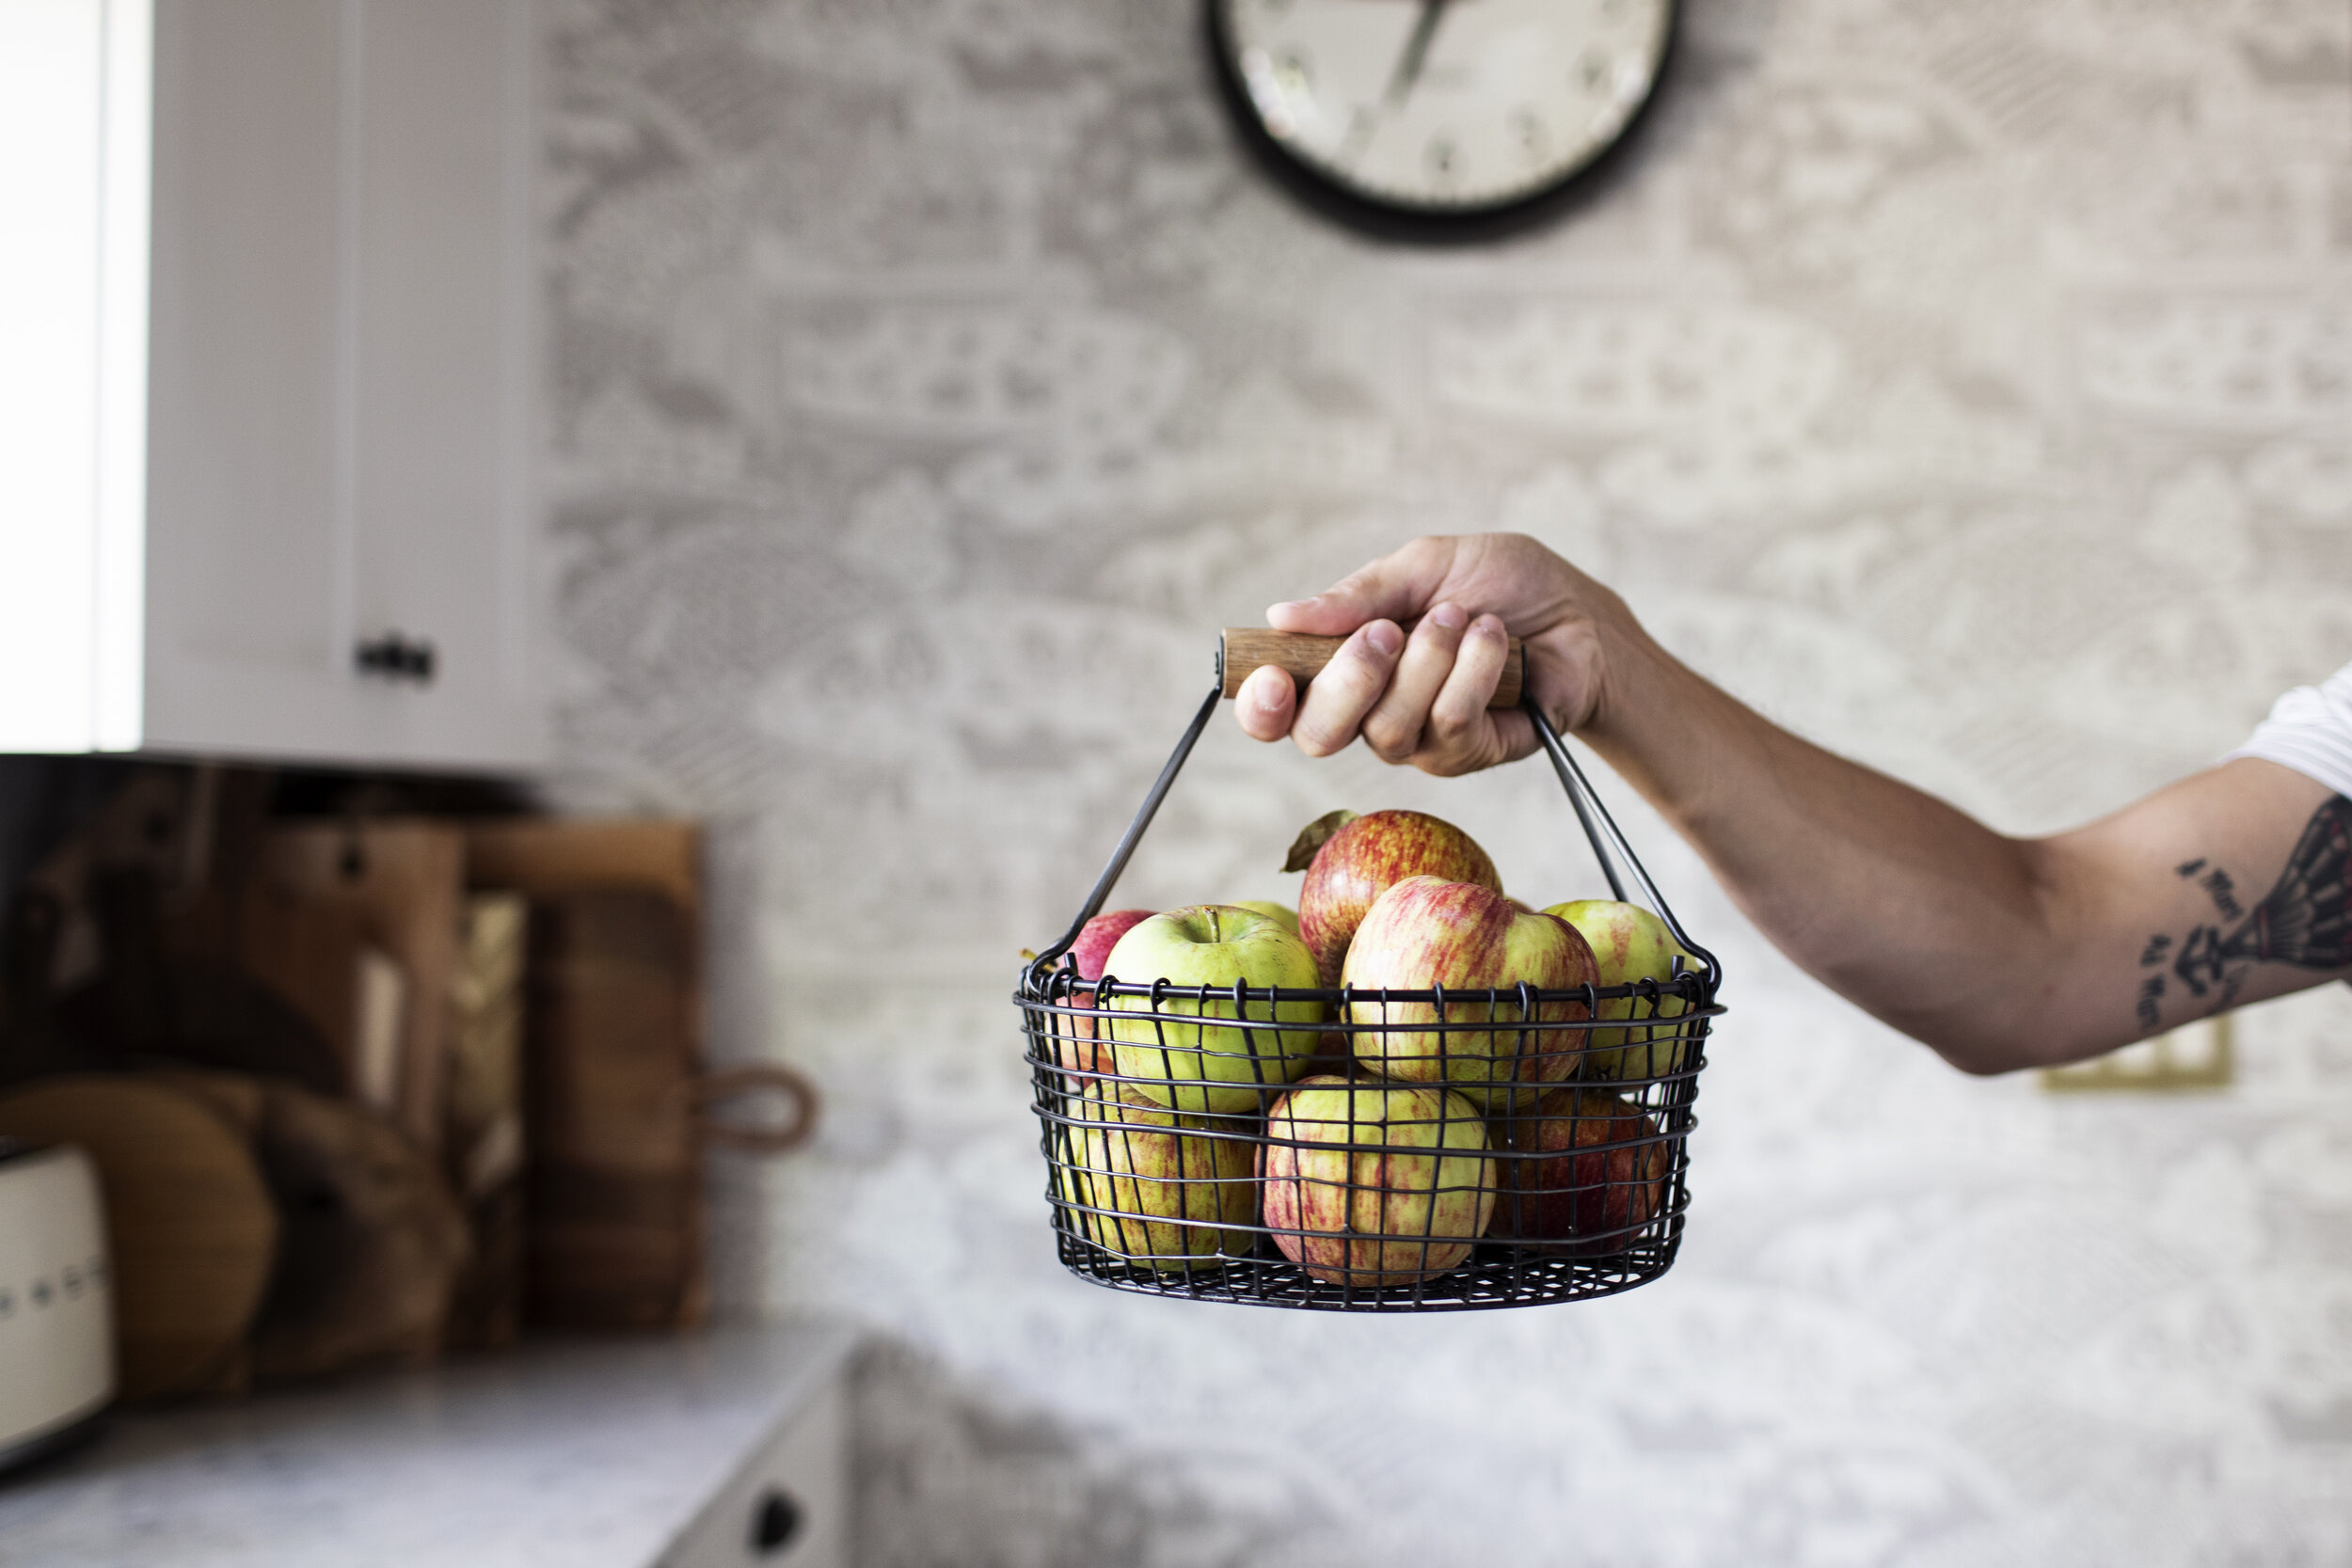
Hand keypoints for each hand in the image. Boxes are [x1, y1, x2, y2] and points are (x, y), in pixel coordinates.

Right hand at [1234, 534, 1634, 775]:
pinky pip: (1450, 724)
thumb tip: (1281, 616)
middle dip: (1348, 682)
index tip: (1274, 676)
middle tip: (1387, 633)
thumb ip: (1356, 596)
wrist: (1580, 613)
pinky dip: (1474, 669)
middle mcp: (1371, 711)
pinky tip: (1495, 639)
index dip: (1263, 705)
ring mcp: (1418, 740)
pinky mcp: (1468, 754)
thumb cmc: (1501, 586)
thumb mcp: (1424, 567)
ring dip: (1428, 660)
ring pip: (1389, 729)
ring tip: (1461, 618)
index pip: (1280, 709)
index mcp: (1344, 665)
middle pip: (1319, 735)